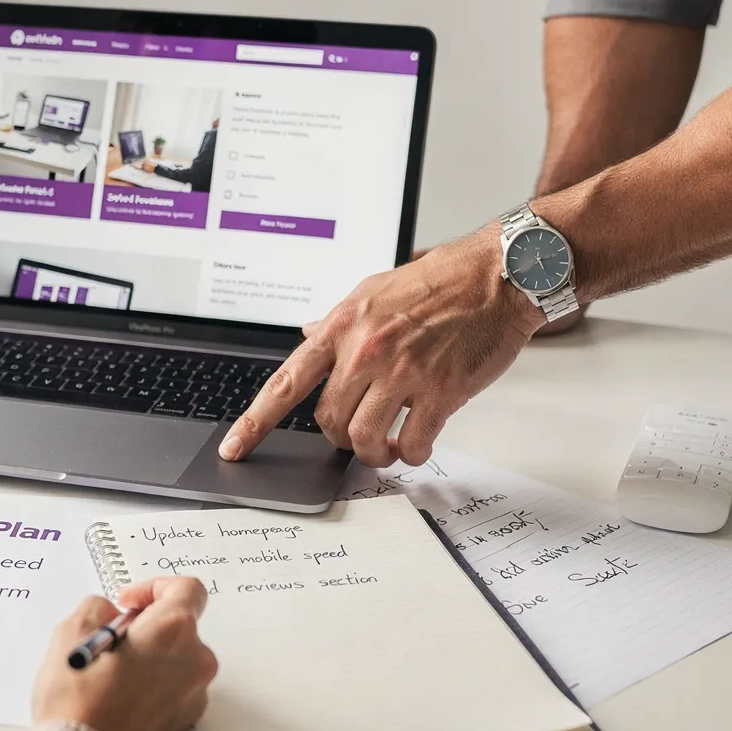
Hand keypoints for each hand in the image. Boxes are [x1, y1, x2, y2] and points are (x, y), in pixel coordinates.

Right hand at [31, 576, 216, 730]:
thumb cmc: (77, 702)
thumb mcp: (70, 634)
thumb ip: (96, 609)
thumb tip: (111, 615)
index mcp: (174, 631)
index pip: (187, 589)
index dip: (153, 588)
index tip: (125, 603)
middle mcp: (195, 661)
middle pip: (179, 626)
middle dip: (145, 627)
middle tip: (108, 641)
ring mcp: (194, 695)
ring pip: (175, 659)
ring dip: (148, 657)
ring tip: (107, 674)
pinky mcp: (185, 722)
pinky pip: (173, 689)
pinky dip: (152, 684)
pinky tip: (117, 698)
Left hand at [221, 223, 541, 466]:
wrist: (497, 276)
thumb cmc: (440, 281)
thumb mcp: (373, 290)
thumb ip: (338, 322)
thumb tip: (308, 335)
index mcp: (343, 326)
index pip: (286, 382)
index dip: (254, 422)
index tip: (234, 449)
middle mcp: (366, 351)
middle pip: (328, 420)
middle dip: (340, 436)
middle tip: (359, 432)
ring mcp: (403, 373)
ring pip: (364, 439)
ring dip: (373, 453)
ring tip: (387, 446)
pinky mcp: (440, 392)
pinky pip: (412, 443)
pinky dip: (411, 454)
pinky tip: (416, 444)